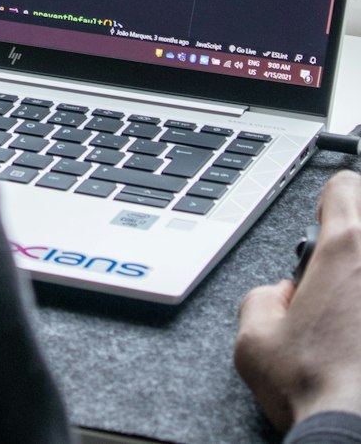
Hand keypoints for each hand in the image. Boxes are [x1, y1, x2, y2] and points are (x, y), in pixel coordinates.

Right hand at [235, 170, 360, 432]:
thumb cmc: (316, 392)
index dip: (331, 201)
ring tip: (350, 318)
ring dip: (359, 285)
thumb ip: (262, 299)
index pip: (346, 185)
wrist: (357, 438)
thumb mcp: (253, 339)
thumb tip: (282, 298)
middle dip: (353, 242)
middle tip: (341, 275)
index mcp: (345, 250)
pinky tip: (358, 343)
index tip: (326, 223)